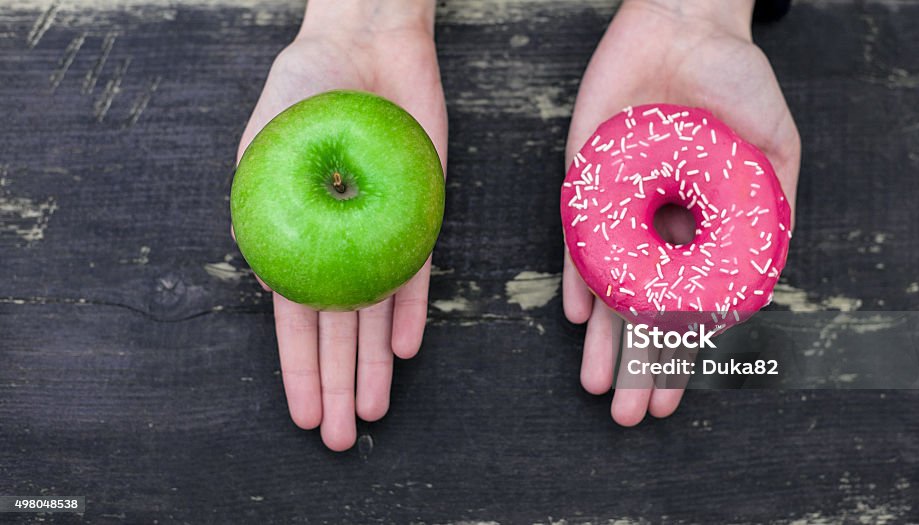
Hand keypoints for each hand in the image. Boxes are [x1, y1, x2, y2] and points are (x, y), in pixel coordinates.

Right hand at [233, 0, 445, 450]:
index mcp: (294, 235)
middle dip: (338, 384)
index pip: (295, 317)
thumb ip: (266, 203)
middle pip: (338, 328)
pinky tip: (404, 349)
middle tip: (342, 437)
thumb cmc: (305, 87)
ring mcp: (380, 232)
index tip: (305, 413)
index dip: (299, 368)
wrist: (367, 45)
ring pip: (377, 312)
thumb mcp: (267, 143)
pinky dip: (411, 309)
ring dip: (373, 364)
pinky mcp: (420, 214)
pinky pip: (417, 270)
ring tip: (373, 410)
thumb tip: (265, 274)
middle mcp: (338, 243)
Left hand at [562, 0, 800, 425]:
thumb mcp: (776, 150)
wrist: (687, 25)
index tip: (673, 399)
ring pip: (610, 285)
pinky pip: (579, 236)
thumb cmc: (739, 82)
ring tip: (599, 387)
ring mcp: (620, 207)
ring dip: (605, 339)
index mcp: (700, 230)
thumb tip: (759, 282)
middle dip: (639, 364)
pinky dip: (580, 274)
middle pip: (645, 309)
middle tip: (629, 416)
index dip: (681, 355)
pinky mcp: (586, 179)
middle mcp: (657, 229)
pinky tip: (580, 316)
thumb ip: (772, 213)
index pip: (687, 306)